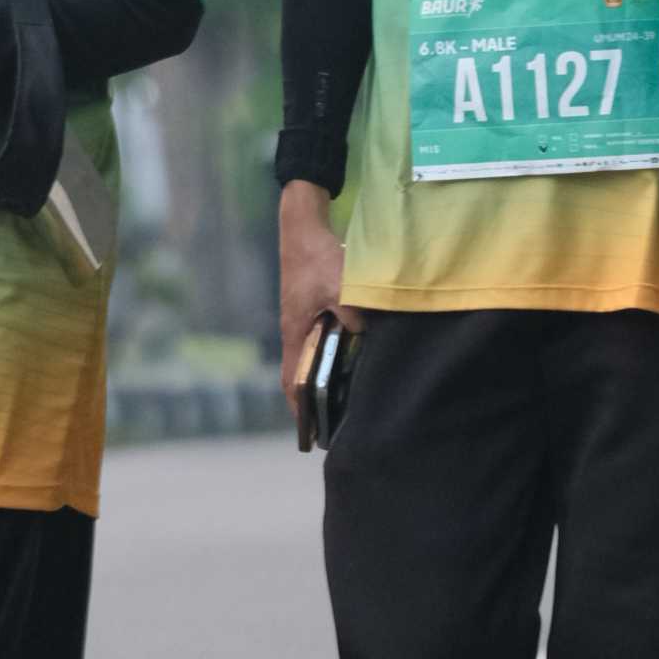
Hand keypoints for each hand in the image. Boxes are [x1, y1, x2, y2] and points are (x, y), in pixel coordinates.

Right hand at [279, 181, 360, 415]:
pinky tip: (350, 356)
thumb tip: (366, 336)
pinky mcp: (310, 308)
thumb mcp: (339, 286)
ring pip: (309, 358)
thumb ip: (353, 314)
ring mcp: (301, 319)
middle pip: (299, 375)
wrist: (302, 227)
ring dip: (321, 378)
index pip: (292, 381)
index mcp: (295, 332)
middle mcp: (294, 330)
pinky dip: (329, 355)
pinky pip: (318, 341)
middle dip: (312, 400)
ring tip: (343, 397)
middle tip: (333, 421)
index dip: (300, 408)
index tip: (311, 431)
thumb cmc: (317, 258)